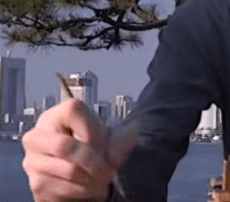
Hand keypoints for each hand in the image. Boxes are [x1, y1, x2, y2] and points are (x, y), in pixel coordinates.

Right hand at [21, 99, 137, 201]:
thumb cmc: (98, 150)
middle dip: (94, 162)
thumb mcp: (116, 138)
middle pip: (64, 146)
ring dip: (93, 180)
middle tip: (108, 171)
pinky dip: (86, 192)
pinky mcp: (37, 185)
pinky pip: (65, 190)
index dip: (94, 131)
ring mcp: (33, 162)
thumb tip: (113, 158)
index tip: (105, 145)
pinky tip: (90, 187)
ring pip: (68, 172)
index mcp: (56, 116)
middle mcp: (38, 136)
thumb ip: (122, 140)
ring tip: (102, 180)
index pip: (73, 112)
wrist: (86, 174)